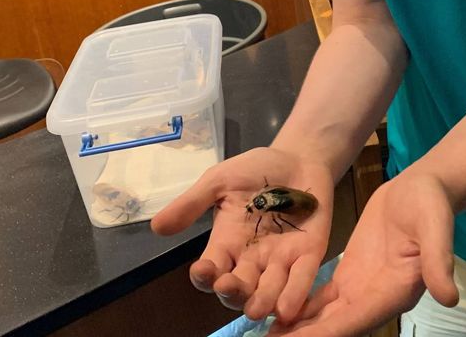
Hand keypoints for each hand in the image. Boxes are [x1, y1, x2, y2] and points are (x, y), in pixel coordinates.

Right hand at [151, 146, 334, 321]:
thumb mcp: (219, 181)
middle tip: (228, 286)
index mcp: (227, 243)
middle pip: (237, 288)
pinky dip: (294, 294)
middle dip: (231, 292)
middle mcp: (252, 259)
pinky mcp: (309, 254)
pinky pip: (301, 279)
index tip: (202, 270)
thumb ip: (192, 202)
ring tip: (255, 308)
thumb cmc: (257, 170)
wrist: (298, 157)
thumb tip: (156, 227)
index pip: (211, 268)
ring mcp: (281, 260)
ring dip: (261, 301)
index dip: (204, 274)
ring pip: (267, 290)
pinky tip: (287, 307)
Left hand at [269, 171, 458, 335]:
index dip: (326, 333)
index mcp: (396, 292)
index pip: (356, 320)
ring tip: (265, 336)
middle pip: (336, 327)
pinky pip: (321, 300)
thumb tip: (450, 296)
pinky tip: (275, 314)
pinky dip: (300, 309)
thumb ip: (439, 260)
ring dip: (298, 330)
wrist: (422, 188)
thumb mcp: (436, 227)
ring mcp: (361, 290)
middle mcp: (377, 300)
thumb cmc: (431, 205)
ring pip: (325, 318)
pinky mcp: (350, 276)